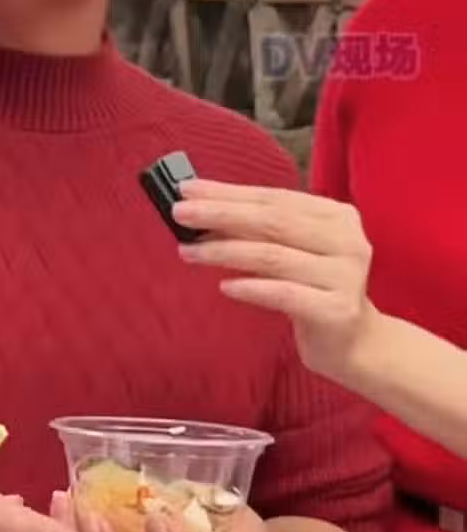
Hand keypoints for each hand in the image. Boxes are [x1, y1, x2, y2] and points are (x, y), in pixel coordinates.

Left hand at [170, 179, 379, 378]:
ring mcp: (346, 276)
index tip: (187, 189)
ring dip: (223, 252)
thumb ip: (254, 230)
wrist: (352, 342)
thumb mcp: (287, 251)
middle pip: (272, 221)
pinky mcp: (338, 311)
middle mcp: (346, 240)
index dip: (228, 192)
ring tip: (187, 251)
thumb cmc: (310, 288)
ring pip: (273, 257)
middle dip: (220, 214)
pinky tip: (224, 286)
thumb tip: (198, 211)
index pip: (273, 198)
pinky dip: (251, 287)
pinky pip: (285, 294)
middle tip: (179, 213)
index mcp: (335, 216)